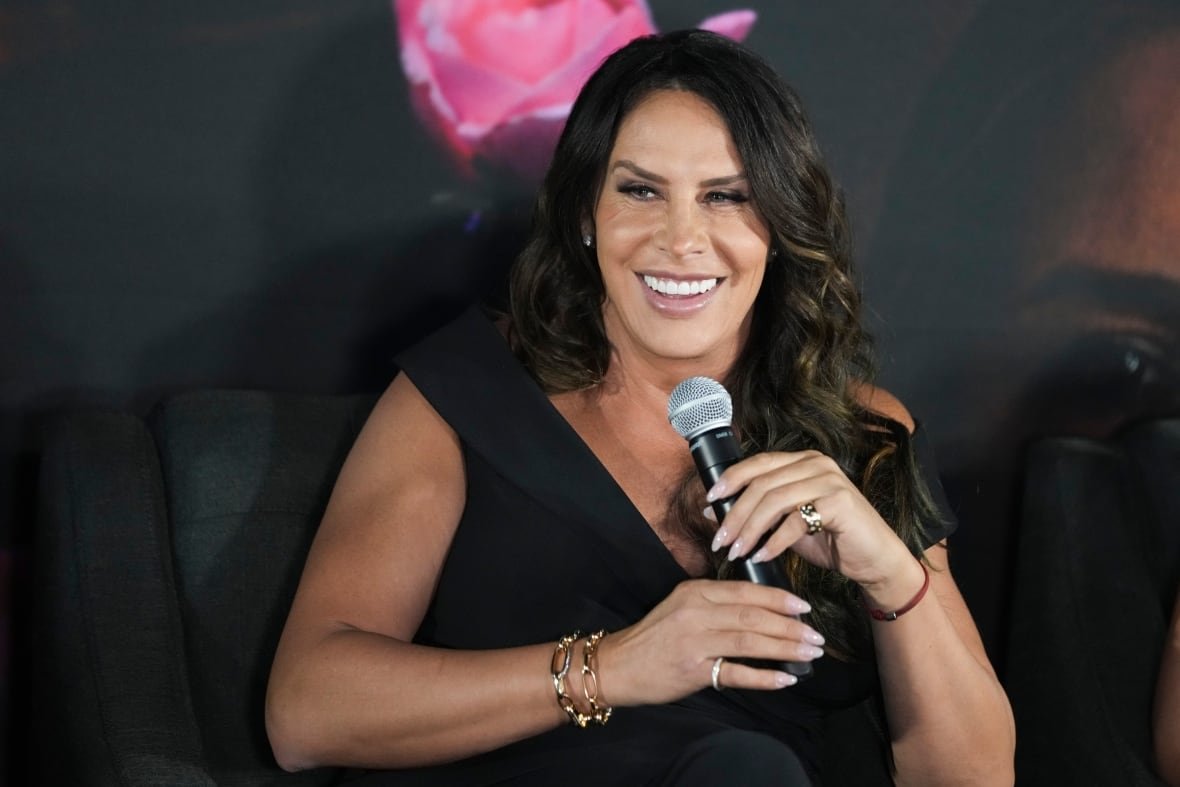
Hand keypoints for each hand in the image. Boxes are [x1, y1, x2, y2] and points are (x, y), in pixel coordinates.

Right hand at [595, 579, 824, 705]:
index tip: (804, 607)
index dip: (778, 599)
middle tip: (815, 635)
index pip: (745, 591)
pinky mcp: (693, 670)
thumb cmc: (654, 636)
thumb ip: (715, 603)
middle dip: (789, 626)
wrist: (618, 665)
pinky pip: (735, 673)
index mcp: (695, 592)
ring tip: (810, 654)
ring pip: (749, 641)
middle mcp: (696, 613)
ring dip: (784, 648)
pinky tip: (786, 679)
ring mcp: (694, 642)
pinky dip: (763, 676)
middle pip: (753, 616)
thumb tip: (760, 609)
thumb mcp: (681, 606)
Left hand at [706, 450, 912, 588]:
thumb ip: (757, 514)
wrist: (874, 560)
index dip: (731, 479)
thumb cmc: (831, 540)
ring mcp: (829, 481)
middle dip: (735, 514)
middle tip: (720, 540)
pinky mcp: (839, 502)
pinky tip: (762, 556)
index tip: (710, 500)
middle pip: (762, 484)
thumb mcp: (786, 524)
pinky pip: (795, 521)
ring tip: (736, 552)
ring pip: (774, 501)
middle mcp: (816, 464)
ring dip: (750, 529)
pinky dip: (774, 542)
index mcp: (802, 461)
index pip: (759, 463)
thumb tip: (713, 511)